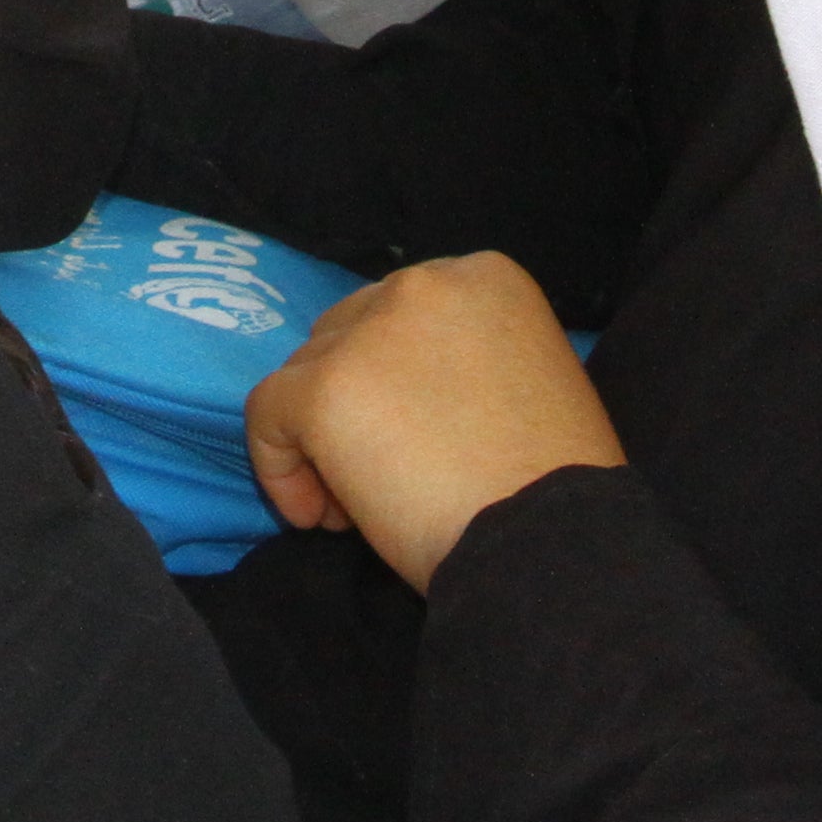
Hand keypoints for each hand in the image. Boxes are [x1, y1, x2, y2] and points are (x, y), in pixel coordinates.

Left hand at [244, 253, 626, 594]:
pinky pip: (268, 415)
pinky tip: (316, 517)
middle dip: (353, 409)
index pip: (401, 318)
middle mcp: (425, 282)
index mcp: (485, 278)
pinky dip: (280, 469)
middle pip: (348, 336)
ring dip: (321, 444)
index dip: (393, 384)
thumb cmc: (554, 488)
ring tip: (355, 514)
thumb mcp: (525, 387)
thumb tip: (396, 399)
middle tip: (382, 482)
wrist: (549, 543)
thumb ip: (462, 366)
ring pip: (306, 375)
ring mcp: (370, 332)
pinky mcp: (324, 388)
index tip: (412, 445)